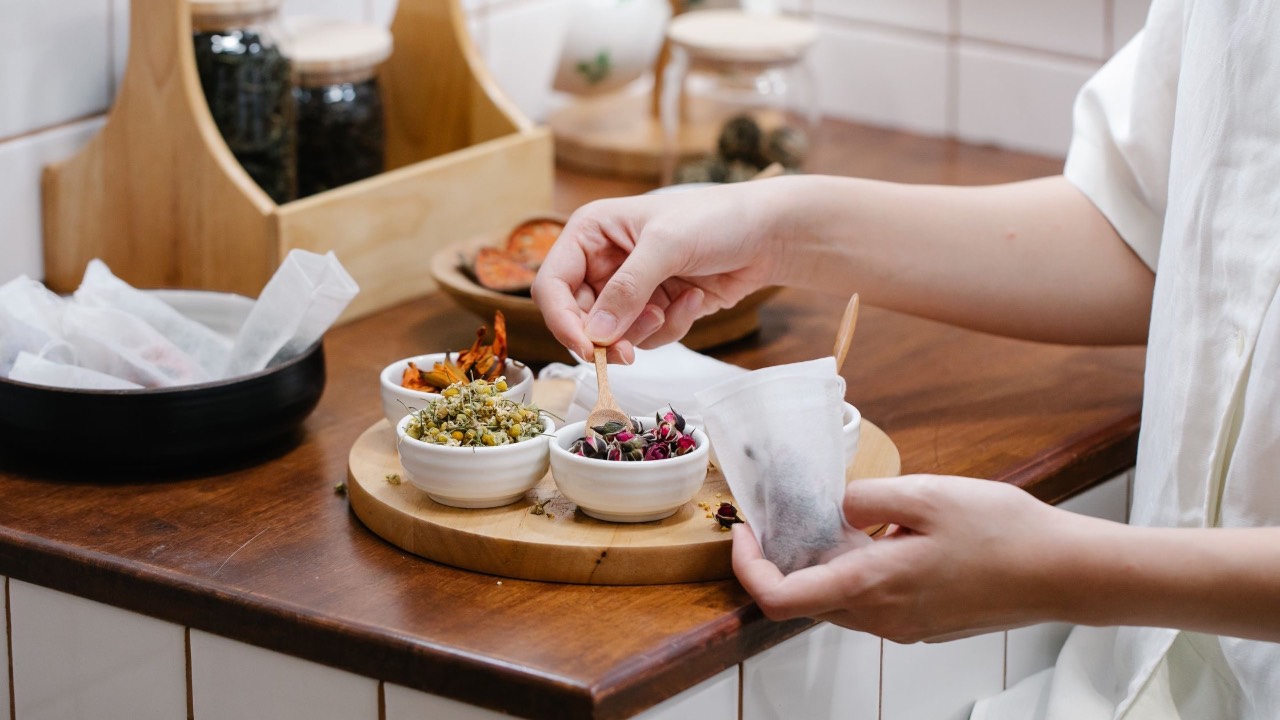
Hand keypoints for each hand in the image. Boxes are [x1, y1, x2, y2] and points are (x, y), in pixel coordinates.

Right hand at [531, 184, 781, 363]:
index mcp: (589, 232)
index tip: (586, 348)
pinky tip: (694, 299)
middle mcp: (602, 261)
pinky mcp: (655, 308)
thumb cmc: (716, 219)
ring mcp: (629, 287)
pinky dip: (671, 326)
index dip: (562, 320)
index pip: (552, 285)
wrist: (768, 234)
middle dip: (607, 335)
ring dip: (644, 330)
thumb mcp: (667, 245)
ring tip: (672, 306)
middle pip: (579, 318)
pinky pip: (646, 337)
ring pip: (613, 334)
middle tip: (628, 352)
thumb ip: (627, 289)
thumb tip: (596, 334)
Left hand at [732, 475, 1082, 642]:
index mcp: (871, 586)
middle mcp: (882, 617)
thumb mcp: (927, 494)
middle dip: (784, 560)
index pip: (780, 598)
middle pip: (805, 599)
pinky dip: (858, 572)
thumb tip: (837, 507)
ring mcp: (904, 626)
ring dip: (824, 565)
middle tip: (787, 514)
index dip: (747, 567)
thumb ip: (867, 497)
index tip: (745, 531)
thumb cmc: (1005, 533)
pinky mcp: (925, 623)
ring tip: (838, 518)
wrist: (1066, 573)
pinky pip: (872, 602)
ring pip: (839, 600)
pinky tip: (882, 536)